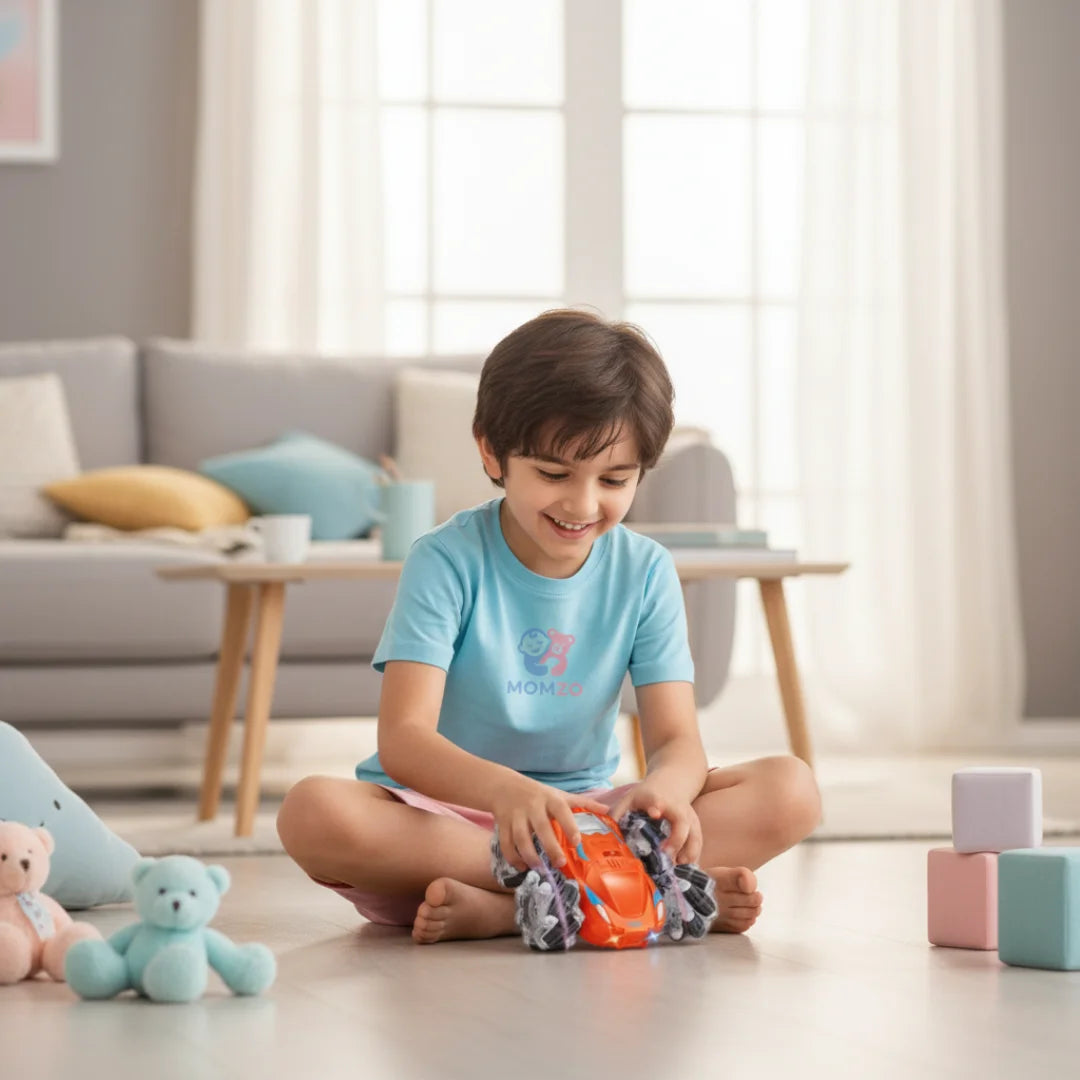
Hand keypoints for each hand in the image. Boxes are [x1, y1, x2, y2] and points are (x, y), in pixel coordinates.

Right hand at [490, 777, 609, 871]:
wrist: (504, 787)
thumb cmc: (539, 794)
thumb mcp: (560, 795)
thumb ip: (583, 803)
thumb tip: (608, 809)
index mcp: (549, 799)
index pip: (561, 810)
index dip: (569, 825)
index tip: (577, 841)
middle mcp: (532, 806)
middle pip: (541, 828)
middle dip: (550, 847)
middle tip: (560, 863)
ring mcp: (516, 816)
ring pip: (520, 838)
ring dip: (530, 856)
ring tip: (540, 868)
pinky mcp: (502, 825)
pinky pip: (505, 844)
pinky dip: (513, 858)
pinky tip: (523, 867)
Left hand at [610, 779, 701, 864]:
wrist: (671, 782)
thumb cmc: (647, 794)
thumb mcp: (630, 798)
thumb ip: (618, 813)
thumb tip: (605, 833)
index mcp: (657, 799)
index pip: (657, 801)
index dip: (656, 806)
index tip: (654, 812)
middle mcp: (677, 808)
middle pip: (683, 823)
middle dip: (676, 841)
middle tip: (666, 856)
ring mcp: (689, 817)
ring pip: (695, 836)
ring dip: (688, 853)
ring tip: (676, 866)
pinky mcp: (695, 826)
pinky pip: (698, 843)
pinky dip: (693, 856)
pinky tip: (683, 867)